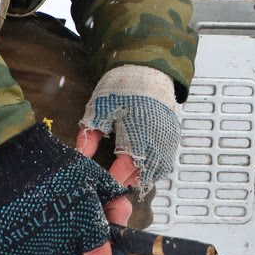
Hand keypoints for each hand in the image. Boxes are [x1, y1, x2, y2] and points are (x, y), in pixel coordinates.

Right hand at [0, 125, 130, 254]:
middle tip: (66, 224)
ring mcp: (33, 247)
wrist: (8, 157)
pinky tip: (28, 226)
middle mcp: (60, 238)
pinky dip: (30, 250)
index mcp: (84, 219)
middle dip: (75, 248)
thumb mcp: (92, 175)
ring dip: (51, 248)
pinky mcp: (11, 252)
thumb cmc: (56, 164)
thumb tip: (122, 222)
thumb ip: (112, 201)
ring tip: (43, 218)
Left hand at [78, 65, 181, 191]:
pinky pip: (165, 162)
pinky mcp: (174, 137)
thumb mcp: (99, 109)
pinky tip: (140, 164)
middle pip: (140, 175)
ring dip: (139, 175)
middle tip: (109, 181)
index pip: (123, 171)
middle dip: (124, 180)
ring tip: (124, 174)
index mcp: (136, 137)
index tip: (100, 185)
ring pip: (155, 172)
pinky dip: (153, 167)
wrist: (148, 69)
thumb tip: (79, 156)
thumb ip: (89, 136)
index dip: (111, 181)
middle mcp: (156, 143)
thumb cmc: (123, 87)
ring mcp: (168, 141)